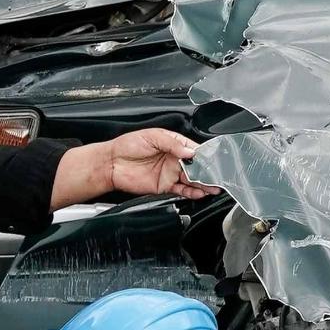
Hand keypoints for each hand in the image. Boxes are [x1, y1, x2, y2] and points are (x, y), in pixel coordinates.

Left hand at [53, 129, 214, 208]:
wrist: (111, 163)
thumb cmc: (127, 145)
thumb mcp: (152, 137)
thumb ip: (172, 144)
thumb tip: (189, 150)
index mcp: (173, 144)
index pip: (194, 149)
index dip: (205, 155)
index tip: (214, 160)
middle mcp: (174, 159)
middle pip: (196, 167)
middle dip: (208, 172)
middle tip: (218, 177)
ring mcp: (170, 173)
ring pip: (192, 180)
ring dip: (204, 184)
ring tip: (215, 187)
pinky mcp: (164, 186)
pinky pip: (181, 190)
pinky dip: (191, 192)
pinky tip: (199, 193)